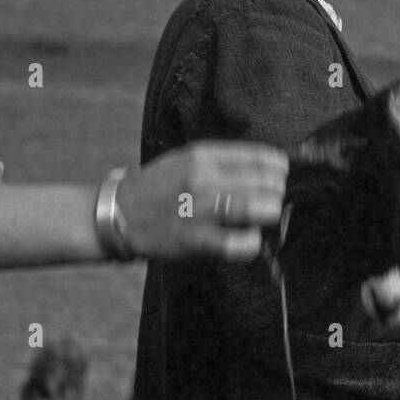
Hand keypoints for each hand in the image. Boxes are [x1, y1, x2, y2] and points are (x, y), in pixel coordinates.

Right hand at [113, 140, 287, 262]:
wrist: (118, 214)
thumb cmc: (161, 186)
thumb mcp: (190, 159)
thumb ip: (227, 162)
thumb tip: (271, 168)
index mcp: (205, 155)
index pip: (263, 157)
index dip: (280, 169)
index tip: (281, 177)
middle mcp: (205, 179)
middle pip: (269, 183)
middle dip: (277, 193)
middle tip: (272, 201)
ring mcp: (202, 210)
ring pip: (262, 209)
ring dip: (270, 215)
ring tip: (263, 218)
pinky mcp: (198, 241)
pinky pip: (244, 243)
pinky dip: (252, 242)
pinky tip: (246, 238)